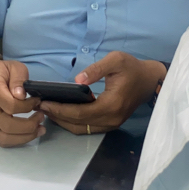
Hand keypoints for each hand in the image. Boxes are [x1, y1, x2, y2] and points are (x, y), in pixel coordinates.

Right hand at [0, 59, 44, 146]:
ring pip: (4, 138)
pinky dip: (18, 141)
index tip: (37, 101)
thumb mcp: (13, 67)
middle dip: (29, 125)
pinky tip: (30, 134)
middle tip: (41, 117)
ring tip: (40, 129)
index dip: (27, 106)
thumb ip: (18, 79)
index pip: (10, 105)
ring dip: (25, 137)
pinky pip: (2, 141)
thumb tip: (21, 96)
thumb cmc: (2, 73)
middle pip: (7, 125)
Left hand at [40, 52, 166, 134]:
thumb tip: (78, 80)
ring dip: (63, 121)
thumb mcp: (116, 60)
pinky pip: (87, 128)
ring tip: (46, 110)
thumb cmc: (132, 68)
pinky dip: (72, 122)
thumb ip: (97, 69)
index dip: (60, 109)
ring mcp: (111, 124)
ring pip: (81, 129)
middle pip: (78, 124)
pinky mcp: (110, 124)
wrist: (149, 80)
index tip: (43, 103)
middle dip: (57, 116)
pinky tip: (61, 112)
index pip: (80, 112)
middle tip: (38, 106)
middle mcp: (111, 119)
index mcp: (111, 105)